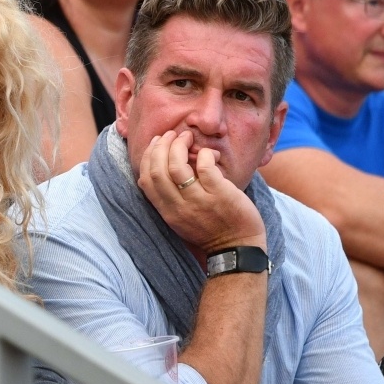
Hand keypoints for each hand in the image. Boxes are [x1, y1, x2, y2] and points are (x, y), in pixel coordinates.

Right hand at [138, 130, 265, 253]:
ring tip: (187, 138)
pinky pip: (205, 168)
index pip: (146, 179)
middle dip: (161, 146)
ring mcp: (199, 201)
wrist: (238, 249)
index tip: (156, 143)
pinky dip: (205, 155)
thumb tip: (166, 164)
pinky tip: (209, 154)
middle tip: (172, 135)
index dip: (148, 156)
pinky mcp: (220, 195)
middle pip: (157, 169)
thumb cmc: (211, 230)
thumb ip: (171, 197)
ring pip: (177, 166)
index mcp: (167, 211)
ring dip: (179, 145)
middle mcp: (179, 207)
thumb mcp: (181, 218)